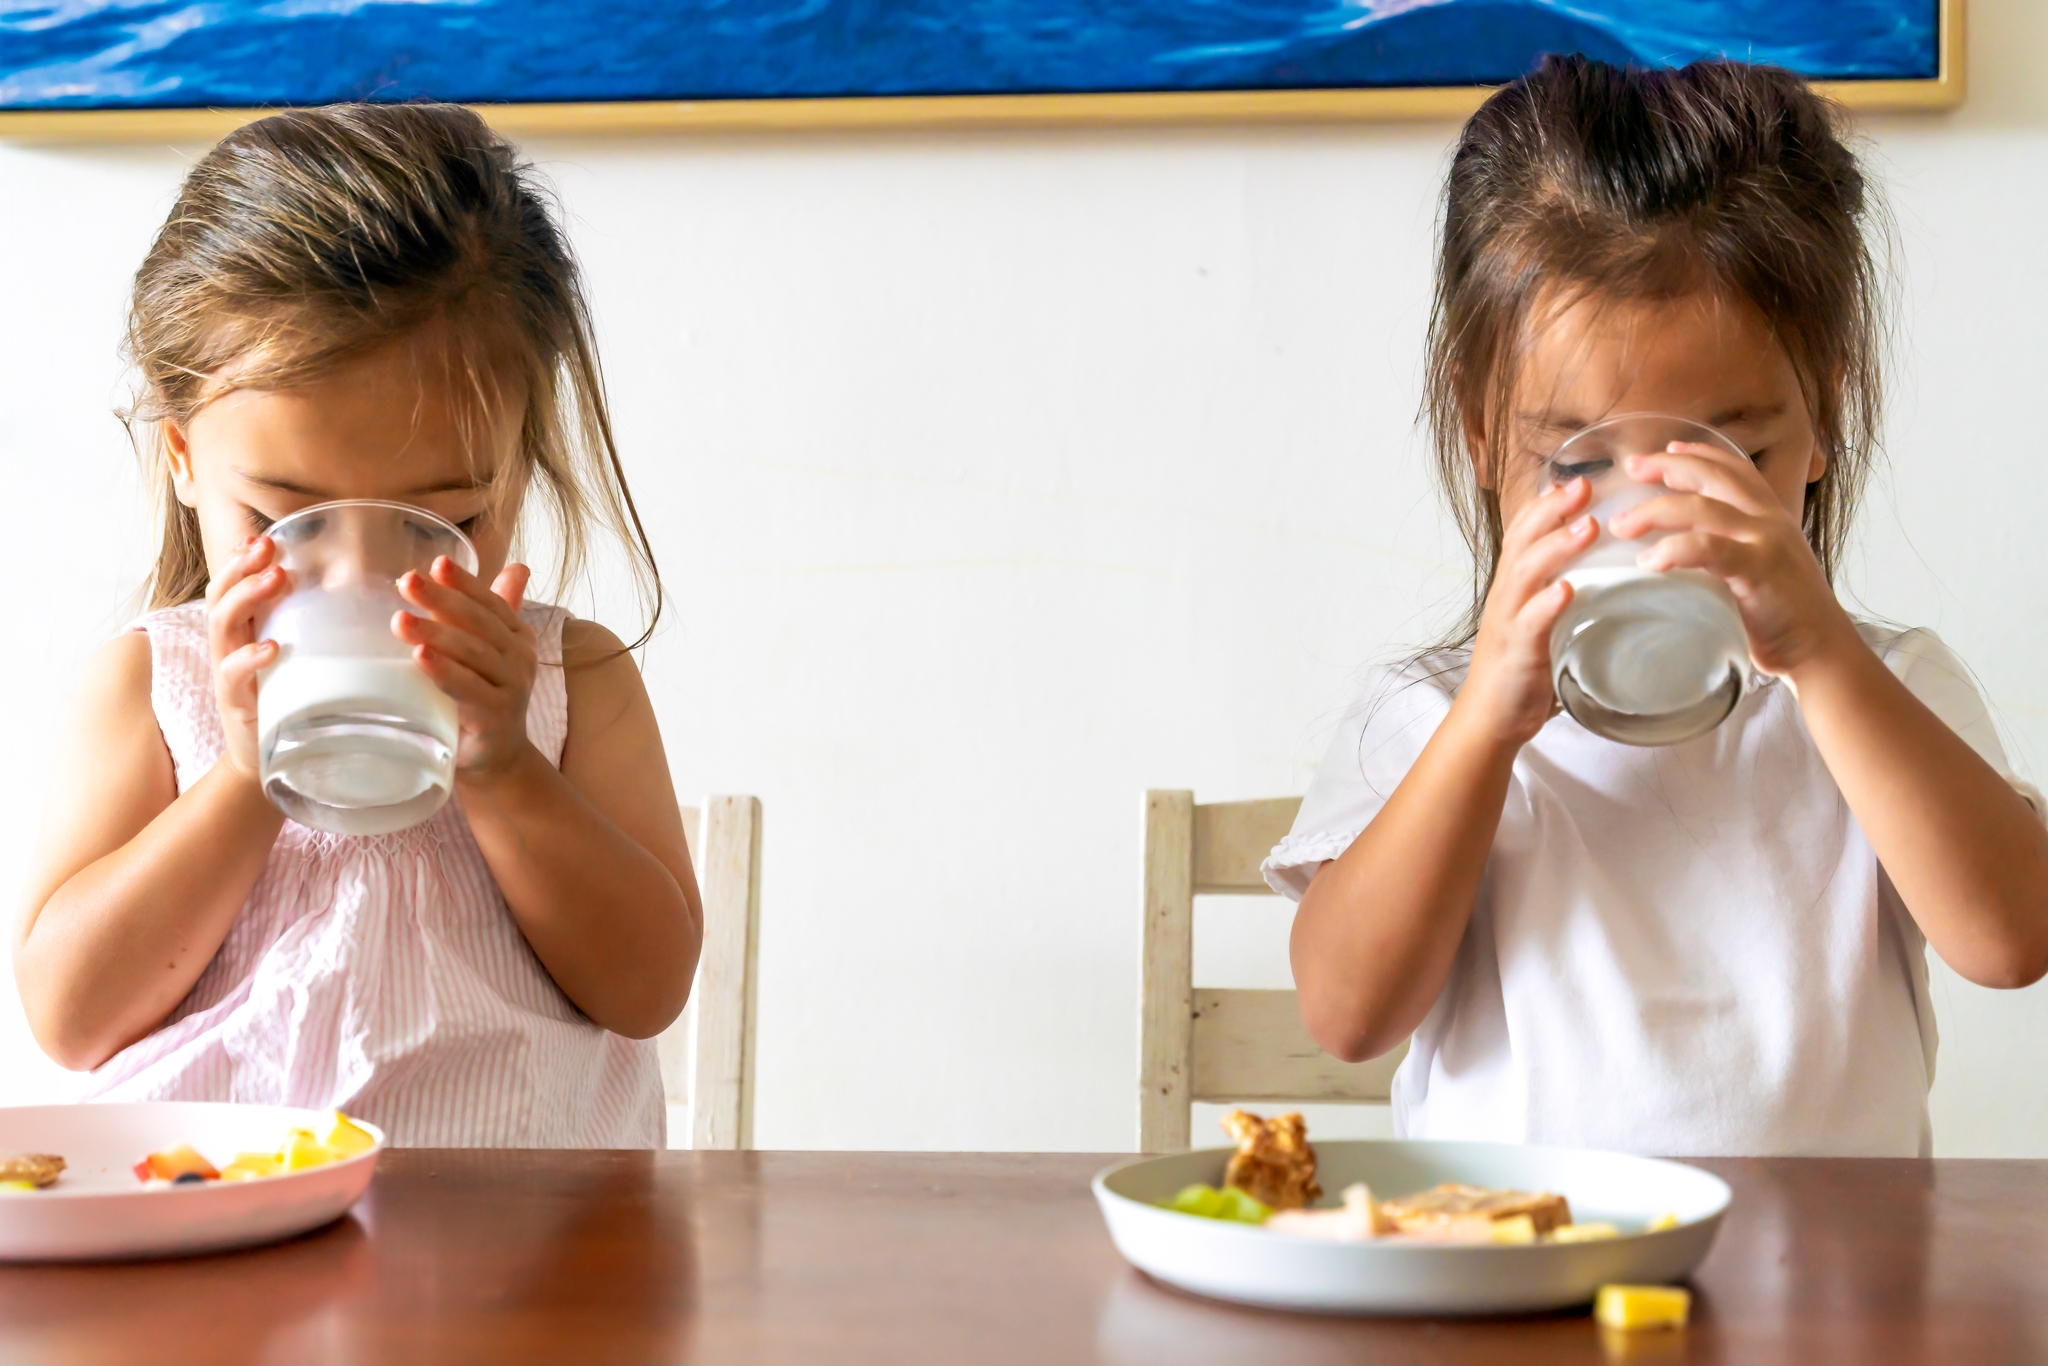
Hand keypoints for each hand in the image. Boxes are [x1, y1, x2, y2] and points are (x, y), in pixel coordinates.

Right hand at [206, 535, 287, 781]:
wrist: (265, 763)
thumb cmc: (287, 703)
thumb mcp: (297, 659)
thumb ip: (311, 628)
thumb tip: (352, 591)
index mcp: (242, 632)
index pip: (231, 586)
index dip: (241, 559)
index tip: (264, 536)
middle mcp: (228, 648)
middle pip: (221, 596)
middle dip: (242, 567)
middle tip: (268, 547)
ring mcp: (228, 675)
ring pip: (223, 626)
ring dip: (247, 596)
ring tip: (275, 577)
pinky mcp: (237, 705)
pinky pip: (233, 676)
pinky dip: (250, 658)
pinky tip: (270, 647)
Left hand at [395, 559, 538, 779]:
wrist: (494, 757)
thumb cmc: (482, 697)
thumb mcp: (485, 651)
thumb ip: (489, 610)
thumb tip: (518, 567)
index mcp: (517, 636)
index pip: (491, 602)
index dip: (465, 582)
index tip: (436, 563)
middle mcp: (520, 658)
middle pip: (479, 623)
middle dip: (441, 599)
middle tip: (406, 582)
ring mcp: (512, 688)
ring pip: (473, 653)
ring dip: (435, 633)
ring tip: (399, 620)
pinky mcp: (496, 716)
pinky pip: (468, 689)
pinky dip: (444, 672)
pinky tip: (420, 657)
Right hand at [1456, 476, 1596, 746]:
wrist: (1489, 718)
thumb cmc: (1522, 669)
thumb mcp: (1542, 621)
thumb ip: (1563, 594)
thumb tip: (1605, 576)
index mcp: (1514, 586)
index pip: (1523, 532)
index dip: (1546, 504)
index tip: (1576, 480)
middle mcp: (1506, 595)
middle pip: (1522, 540)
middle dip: (1553, 511)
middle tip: (1586, 486)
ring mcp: (1509, 621)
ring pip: (1525, 572)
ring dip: (1556, 547)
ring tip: (1587, 527)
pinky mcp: (1516, 651)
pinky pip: (1530, 623)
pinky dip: (1546, 604)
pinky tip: (1566, 591)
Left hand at [1611, 443, 1858, 677]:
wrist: (1821, 651)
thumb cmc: (1783, 618)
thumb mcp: (1759, 570)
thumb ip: (1732, 553)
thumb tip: (1688, 554)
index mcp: (1770, 517)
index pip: (1735, 470)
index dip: (1701, 454)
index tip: (1667, 449)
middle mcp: (1769, 521)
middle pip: (1713, 476)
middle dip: (1668, 465)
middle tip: (1631, 466)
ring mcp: (1765, 541)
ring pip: (1701, 507)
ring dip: (1654, 511)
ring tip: (1621, 525)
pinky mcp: (1758, 569)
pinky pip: (1708, 548)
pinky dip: (1674, 549)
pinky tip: (1648, 561)